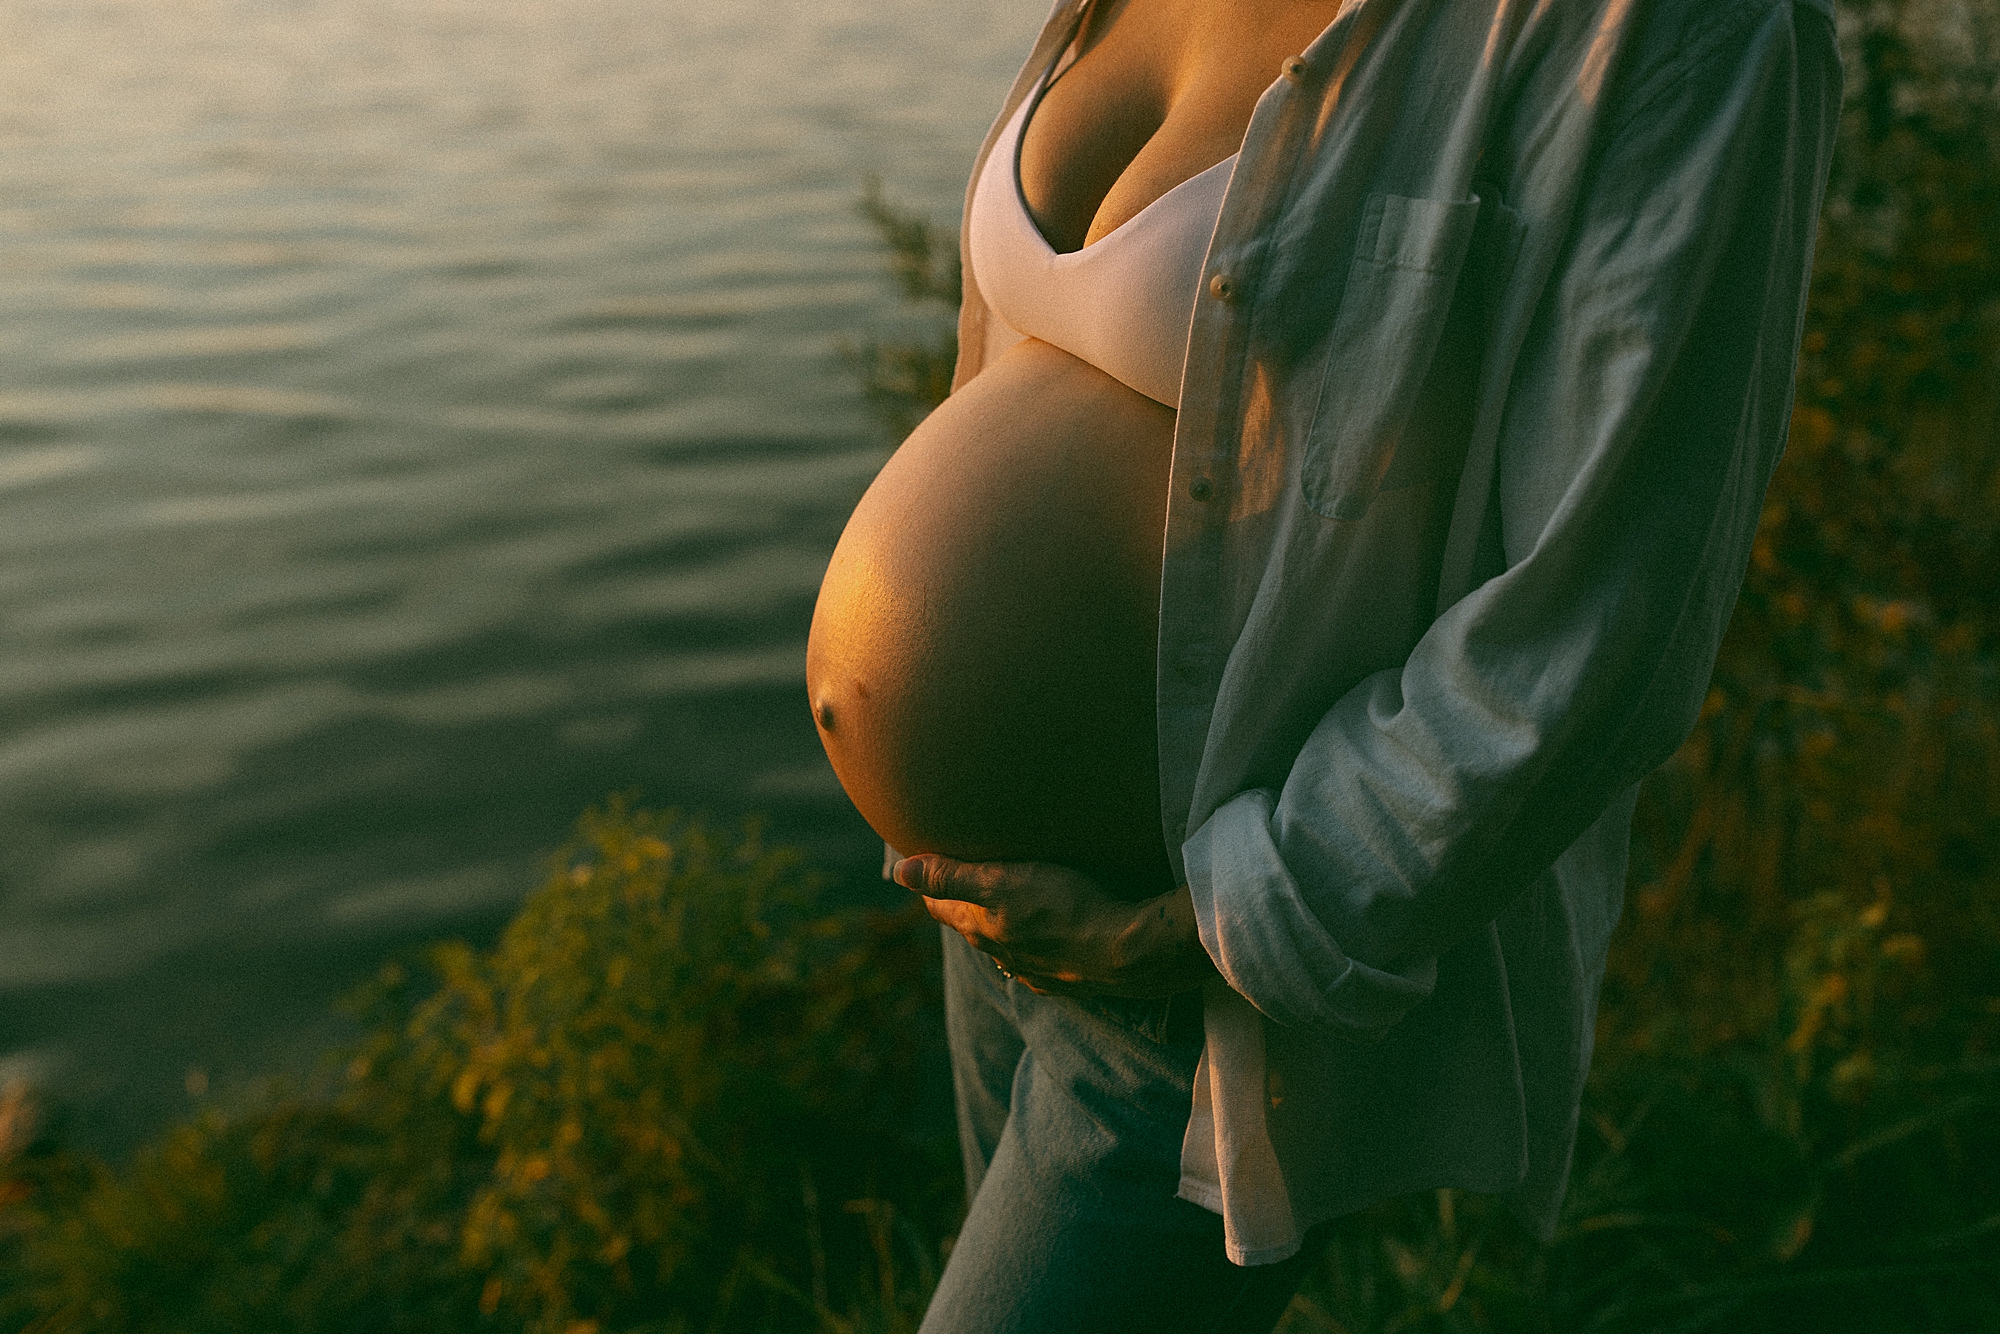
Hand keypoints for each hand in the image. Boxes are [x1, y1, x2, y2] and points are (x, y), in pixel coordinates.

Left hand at [891, 854, 1214, 996]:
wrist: (1127, 951)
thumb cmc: (1064, 906)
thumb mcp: (1002, 881)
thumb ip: (951, 876)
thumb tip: (898, 872)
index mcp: (980, 928)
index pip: (940, 905)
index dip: (930, 885)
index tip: (927, 865)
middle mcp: (1001, 954)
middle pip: (970, 926)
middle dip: (962, 904)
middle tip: (961, 878)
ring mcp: (1034, 971)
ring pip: (1003, 946)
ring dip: (999, 927)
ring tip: (1004, 907)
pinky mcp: (1066, 979)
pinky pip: (1037, 963)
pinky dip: (1032, 948)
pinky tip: (1041, 942)